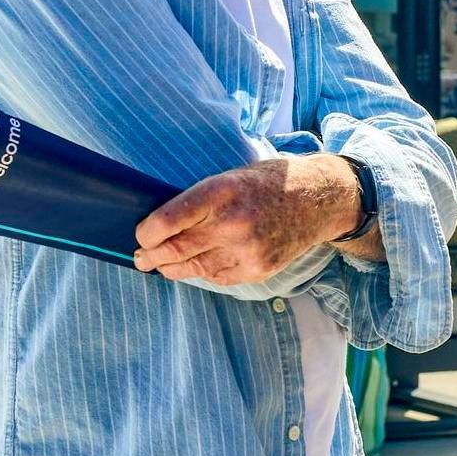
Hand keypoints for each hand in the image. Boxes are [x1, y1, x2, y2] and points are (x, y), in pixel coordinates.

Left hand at [133, 154, 361, 285]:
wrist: (316, 201)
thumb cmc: (266, 184)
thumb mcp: (229, 177)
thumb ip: (198, 201)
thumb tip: (159, 225)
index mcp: (221, 191)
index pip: (168, 221)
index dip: (146, 233)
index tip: (140, 235)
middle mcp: (232, 223)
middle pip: (176, 249)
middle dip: (151, 256)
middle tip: (140, 258)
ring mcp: (246, 250)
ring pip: (193, 269)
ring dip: (171, 268)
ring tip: (159, 265)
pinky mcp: (256, 270)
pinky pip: (216, 277)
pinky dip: (201, 272)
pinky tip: (195, 265)